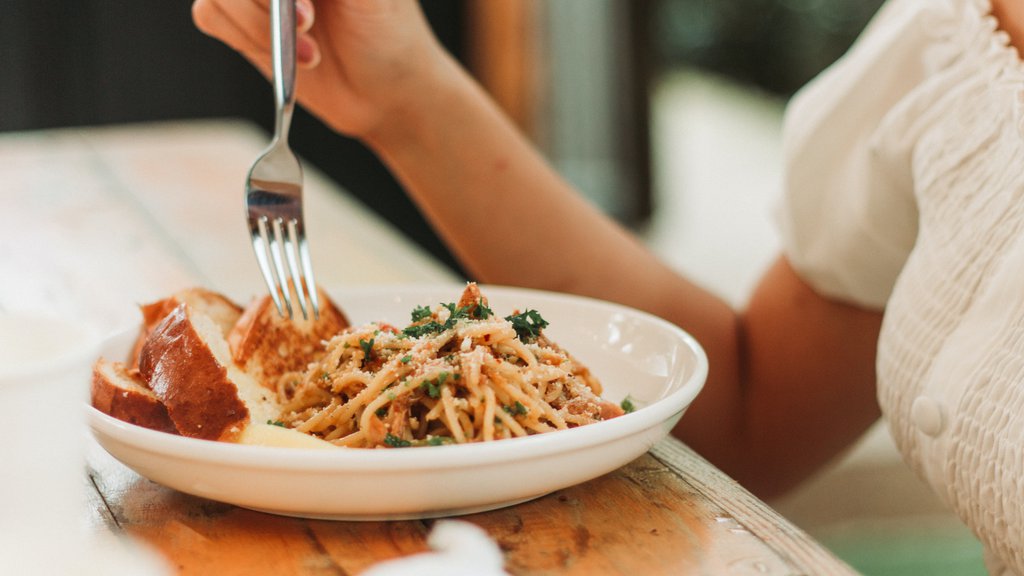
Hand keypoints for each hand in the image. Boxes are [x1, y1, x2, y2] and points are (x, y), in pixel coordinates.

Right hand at [192, 0, 453, 137]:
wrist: (387, 95)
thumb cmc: (391, 34)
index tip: (308, 9)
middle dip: (269, 2)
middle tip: (309, 23)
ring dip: (259, 25)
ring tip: (309, 52)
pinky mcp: (244, 25)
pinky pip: (209, 14)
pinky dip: (244, 37)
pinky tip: (292, 59)